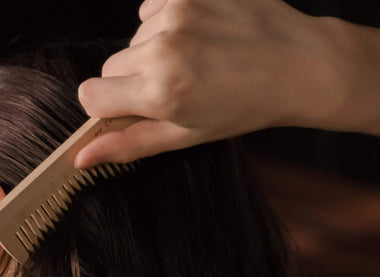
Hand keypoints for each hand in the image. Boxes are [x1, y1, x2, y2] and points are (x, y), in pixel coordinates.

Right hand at [75, 0, 347, 167]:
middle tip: (181, 85)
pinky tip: (201, 33)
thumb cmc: (246, 107)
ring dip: (157, 48)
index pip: (91, 95)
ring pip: (135, 38)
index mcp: (160, 92)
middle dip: (135, 79)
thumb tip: (78, 158)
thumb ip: (129, 144)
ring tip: (200, 58)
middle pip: (111, 66)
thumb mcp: (187, 134)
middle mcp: (162, 49)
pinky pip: (151, 8)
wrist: (300, 63)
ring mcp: (176, 14)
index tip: (134, 107)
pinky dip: (167, 21)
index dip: (110, 105)